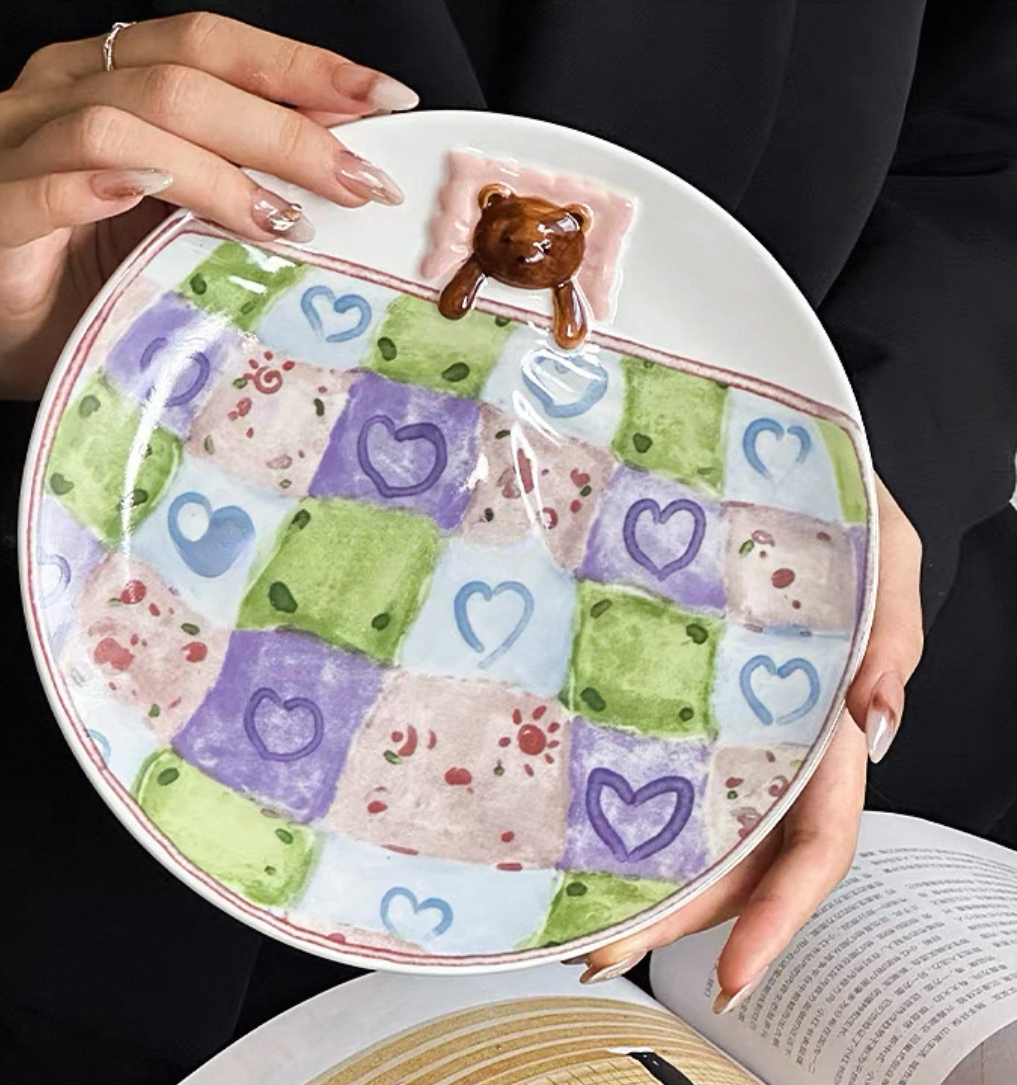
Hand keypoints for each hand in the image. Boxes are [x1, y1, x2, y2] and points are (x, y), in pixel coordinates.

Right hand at [0, 12, 416, 400]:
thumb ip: (248, 168)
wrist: (31, 345)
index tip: (385, 98)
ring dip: (216, 172)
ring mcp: (18, 146)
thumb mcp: (195, 211)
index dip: (301, 67)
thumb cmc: (113, 273)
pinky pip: (49, 187)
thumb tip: (349, 151)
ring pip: (121, 124)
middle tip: (354, 182)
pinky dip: (108, 188)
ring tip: (281, 220)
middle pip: (179, 80)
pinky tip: (157, 200)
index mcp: (111, 72)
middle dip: (283, 131)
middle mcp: (59, 88)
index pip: (212, 42)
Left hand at [572, 479, 923, 1010]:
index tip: (731, 973)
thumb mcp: (879, 544)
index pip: (817, 841)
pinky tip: (572, 834)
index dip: (780, 914)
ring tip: (571, 920)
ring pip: (691, 823)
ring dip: (641, 879)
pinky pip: (652, 760)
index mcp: (829, 723)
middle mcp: (772, 740)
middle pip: (739, 857)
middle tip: (601, 952)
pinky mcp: (670, 689)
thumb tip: (878, 722)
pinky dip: (621, 808)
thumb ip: (892, 631)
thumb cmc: (832, 495)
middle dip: (679, 917)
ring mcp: (718, 720)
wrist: (767, 453)